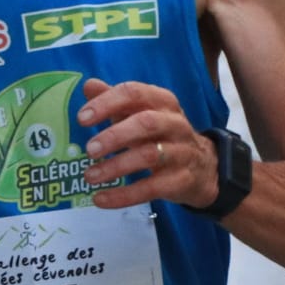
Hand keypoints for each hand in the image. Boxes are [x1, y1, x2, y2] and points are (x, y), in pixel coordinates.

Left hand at [75, 77, 216, 210]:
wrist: (202, 167)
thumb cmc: (161, 135)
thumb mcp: (140, 114)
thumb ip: (115, 101)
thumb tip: (89, 85)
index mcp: (162, 101)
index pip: (134, 93)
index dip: (107, 104)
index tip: (82, 119)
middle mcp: (175, 123)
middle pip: (146, 123)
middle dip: (114, 135)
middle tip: (89, 149)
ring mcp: (181, 152)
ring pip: (149, 155)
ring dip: (116, 166)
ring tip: (90, 176)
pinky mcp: (181, 180)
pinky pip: (152, 188)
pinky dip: (124, 195)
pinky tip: (101, 199)